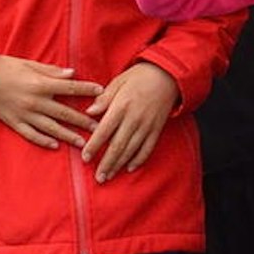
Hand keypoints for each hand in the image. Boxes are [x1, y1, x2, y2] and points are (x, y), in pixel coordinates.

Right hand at [0, 54, 99, 149]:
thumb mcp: (29, 64)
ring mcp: (25, 114)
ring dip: (69, 136)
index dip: (86, 90)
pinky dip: (44, 141)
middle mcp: (35, 101)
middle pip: (64, 113)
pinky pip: (32, 135)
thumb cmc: (5, 68)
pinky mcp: (15, 123)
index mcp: (40, 84)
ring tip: (83, 143)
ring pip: (51, 128)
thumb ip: (52, 71)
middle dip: (83, 121)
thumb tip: (72, 74)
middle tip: (100, 128)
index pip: (69, 88)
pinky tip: (55, 146)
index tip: (101, 93)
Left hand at [81, 59, 179, 181]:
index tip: (85, 158)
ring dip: (119, 165)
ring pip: (131, 150)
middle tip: (98, 178)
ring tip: (108, 176)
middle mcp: (134, 119)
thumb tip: (89, 112)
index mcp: (121, 106)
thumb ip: (103, 99)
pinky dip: (138, 160)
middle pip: (117, 146)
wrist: (168, 75)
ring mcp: (147, 126)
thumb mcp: (118, 81)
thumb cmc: (139, 76)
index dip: (94, 146)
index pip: (104, 130)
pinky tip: (129, 168)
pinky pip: (147, 148)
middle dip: (106, 163)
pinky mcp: (157, 129)